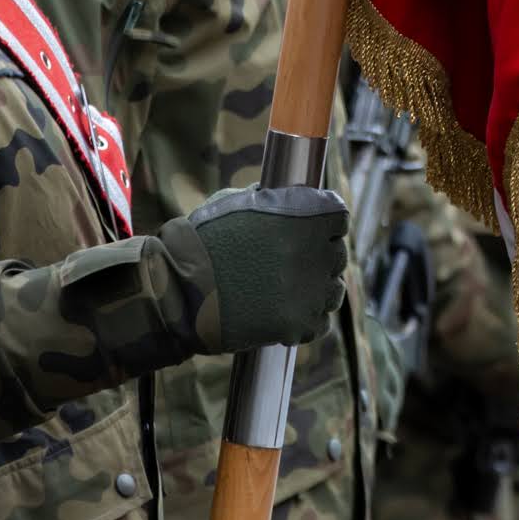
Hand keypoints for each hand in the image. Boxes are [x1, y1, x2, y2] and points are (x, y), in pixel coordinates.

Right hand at [159, 183, 350, 353]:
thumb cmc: (203, 242)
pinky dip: (306, 321)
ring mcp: (308, 291)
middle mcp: (314, 251)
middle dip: (319, 257)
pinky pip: (319, 323)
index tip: (314, 231)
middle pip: (338, 255)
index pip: (339, 217)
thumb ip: (271, 200)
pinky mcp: (298, 324)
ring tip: (290, 291)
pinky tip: (285, 313)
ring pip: (333, 290)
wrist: (179, 289)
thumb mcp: (236, 202)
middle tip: (294, 264)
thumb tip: (288, 196)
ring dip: (317, 289)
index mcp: (304, 215)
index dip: (326, 224)